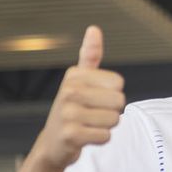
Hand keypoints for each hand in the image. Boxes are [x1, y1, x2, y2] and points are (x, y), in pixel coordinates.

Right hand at [35, 26, 125, 170]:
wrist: (53, 143)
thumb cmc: (72, 109)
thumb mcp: (78, 81)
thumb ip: (89, 56)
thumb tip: (94, 29)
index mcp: (74, 75)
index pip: (118, 83)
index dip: (112, 94)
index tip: (95, 99)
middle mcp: (69, 91)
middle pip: (119, 101)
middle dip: (112, 112)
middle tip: (92, 115)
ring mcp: (68, 113)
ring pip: (114, 120)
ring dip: (106, 127)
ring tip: (88, 125)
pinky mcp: (71, 135)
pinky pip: (106, 136)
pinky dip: (100, 139)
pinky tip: (85, 137)